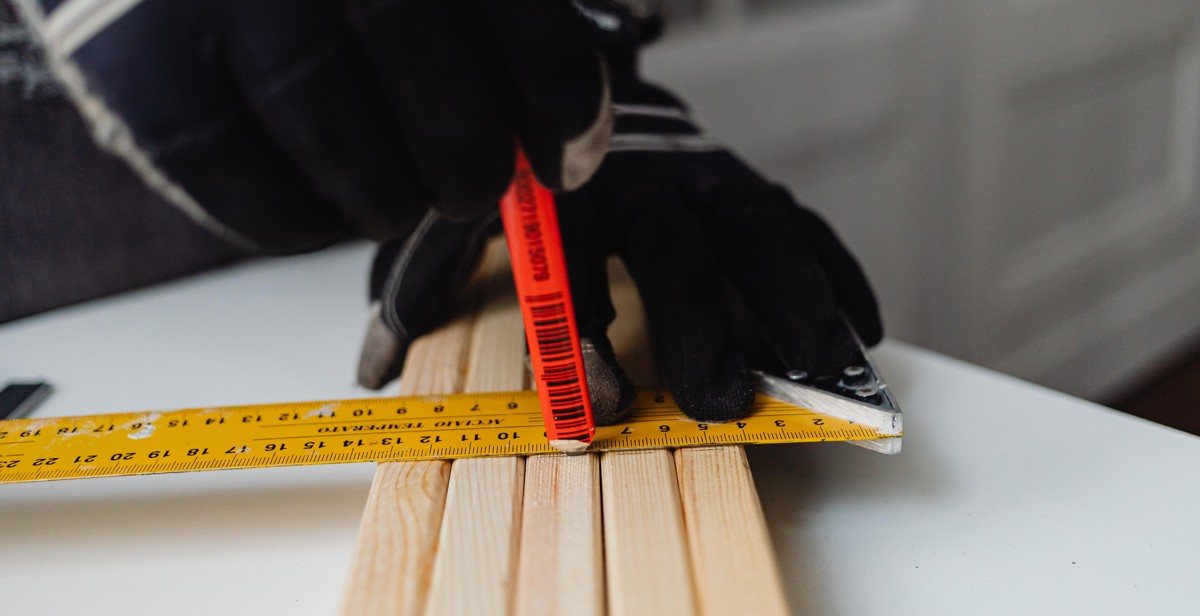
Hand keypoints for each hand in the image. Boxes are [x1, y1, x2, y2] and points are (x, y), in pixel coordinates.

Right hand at [13, 0, 610, 251]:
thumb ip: (470, 21)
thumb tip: (547, 138)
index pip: (525, 27)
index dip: (560, 109)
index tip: (565, 157)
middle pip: (447, 105)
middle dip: (474, 169)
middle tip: (470, 185)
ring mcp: (222, 7)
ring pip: (356, 160)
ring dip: (391, 200)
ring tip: (388, 194)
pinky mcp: (138, 77)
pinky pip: (257, 200)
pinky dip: (303, 225)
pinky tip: (313, 201)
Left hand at [356, 1, 881, 423]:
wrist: (587, 95)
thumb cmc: (527, 179)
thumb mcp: (462, 216)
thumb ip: (423, 281)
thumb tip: (372, 364)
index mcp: (563, 186)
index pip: (573, 257)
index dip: (581, 326)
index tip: (593, 396)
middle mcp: (642, 177)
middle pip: (677, 247)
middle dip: (697, 324)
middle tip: (714, 396)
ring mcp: (706, 177)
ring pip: (757, 231)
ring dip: (789, 302)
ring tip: (814, 364)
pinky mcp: (752, 186)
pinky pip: (804, 226)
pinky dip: (835, 276)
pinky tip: (857, 329)